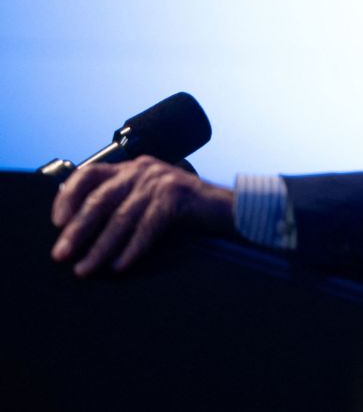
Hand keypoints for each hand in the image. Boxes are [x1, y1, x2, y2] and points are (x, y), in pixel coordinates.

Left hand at [50, 156, 233, 276]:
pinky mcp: (178, 196)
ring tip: (86, 268)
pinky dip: (132, 248)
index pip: (90, 174)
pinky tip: (121, 265)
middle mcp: (144, 169)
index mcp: (133, 168)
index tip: (58, 222)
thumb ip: (122, 206)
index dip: (68, 196)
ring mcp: (161, 180)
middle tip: (62, 254)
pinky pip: (148, 226)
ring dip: (101, 247)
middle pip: (101, 199)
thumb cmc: (187, 212)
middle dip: (78, 230)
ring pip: (122, 217)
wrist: (231, 210)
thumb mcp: (149, 202)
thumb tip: (79, 234)